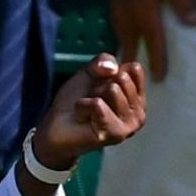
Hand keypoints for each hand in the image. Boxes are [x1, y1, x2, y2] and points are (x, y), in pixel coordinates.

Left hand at [31, 54, 146, 170]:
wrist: (56, 127)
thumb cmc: (76, 100)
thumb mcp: (91, 72)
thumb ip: (104, 61)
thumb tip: (113, 69)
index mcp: (138, 98)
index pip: (135, 68)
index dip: (111, 72)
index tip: (100, 87)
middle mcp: (138, 114)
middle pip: (122, 78)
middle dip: (100, 86)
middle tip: (91, 102)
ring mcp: (129, 127)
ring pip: (112, 90)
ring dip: (92, 97)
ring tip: (88, 112)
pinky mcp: (115, 134)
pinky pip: (98, 104)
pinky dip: (83, 106)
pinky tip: (83, 119)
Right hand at [106, 0, 195, 83]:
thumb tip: (195, 22)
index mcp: (145, 15)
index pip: (154, 44)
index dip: (158, 62)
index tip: (159, 80)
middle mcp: (129, 17)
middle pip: (130, 46)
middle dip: (132, 62)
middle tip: (133, 77)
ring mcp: (117, 9)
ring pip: (120, 36)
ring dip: (125, 49)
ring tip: (128, 58)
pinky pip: (116, 24)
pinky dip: (120, 33)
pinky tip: (123, 32)